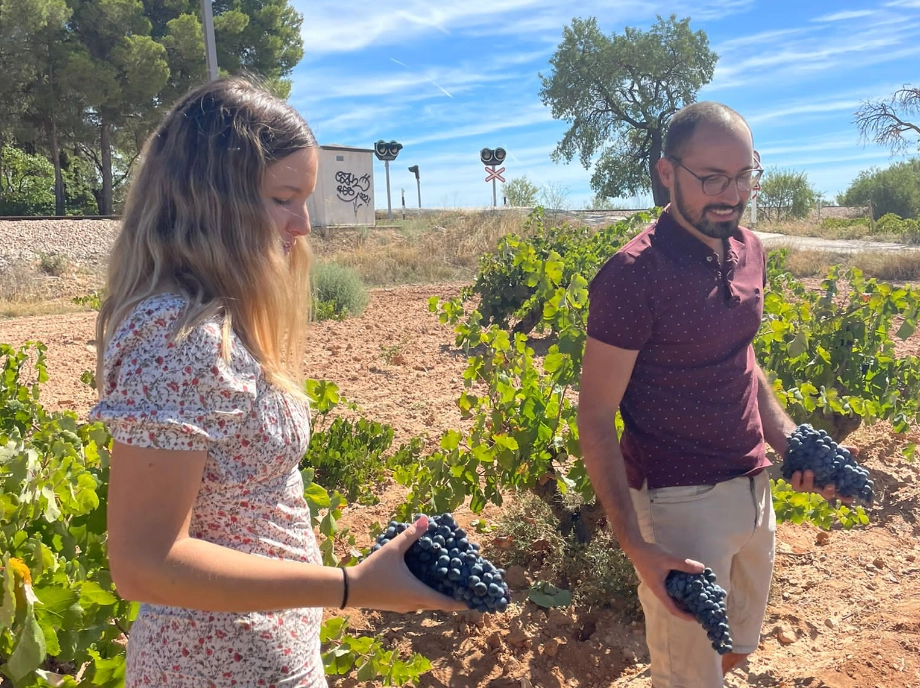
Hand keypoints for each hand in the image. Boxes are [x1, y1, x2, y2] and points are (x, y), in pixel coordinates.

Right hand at [348, 516, 467, 612]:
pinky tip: (425, 581)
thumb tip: (426, 519)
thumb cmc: (373, 570)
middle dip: (454, 597)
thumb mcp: (393, 550)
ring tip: (448, 581)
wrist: (350, 590)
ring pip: (428, 603)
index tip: (476, 599)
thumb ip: (410, 535)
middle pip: (440, 604)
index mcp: (419, 594)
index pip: (447, 603)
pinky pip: (418, 602)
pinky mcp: (397, 606)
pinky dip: (426, 594)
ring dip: (439, 595)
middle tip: (465, 586)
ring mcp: (405, 607)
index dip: (463, 602)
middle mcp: (415, 604)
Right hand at [628, 542, 704, 621]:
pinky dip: (682, 588)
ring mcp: (660, 584)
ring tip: (699, 597)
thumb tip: (702, 569)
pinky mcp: (661, 578)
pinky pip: (673, 587)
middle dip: (688, 608)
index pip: (673, 609)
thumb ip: (684, 565)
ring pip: (674, 596)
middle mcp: (660, 590)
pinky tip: (690, 583)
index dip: (685, 615)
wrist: (635, 547)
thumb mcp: (668, 560)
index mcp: (660, 590)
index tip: (697, 618)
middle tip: (702, 608)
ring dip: (685, 598)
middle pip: (674, 604)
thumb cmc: (649, 556)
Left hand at [790, 443, 857, 503]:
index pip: (839, 491)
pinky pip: (795, 485)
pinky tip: (798, 472)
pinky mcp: (794, 480)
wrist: (795, 444)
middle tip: (830, 485)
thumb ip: (842, 451)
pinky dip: (796, 480)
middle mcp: (818, 484)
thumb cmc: (815, 451)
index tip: (850, 498)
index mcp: (828, 479)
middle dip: (828, 492)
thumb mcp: (829, 450)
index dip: (844, 496)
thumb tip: (856, 450)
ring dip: (809, 482)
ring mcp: (806, 483)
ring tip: (809, 471)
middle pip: (825, 494)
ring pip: (808, 489)